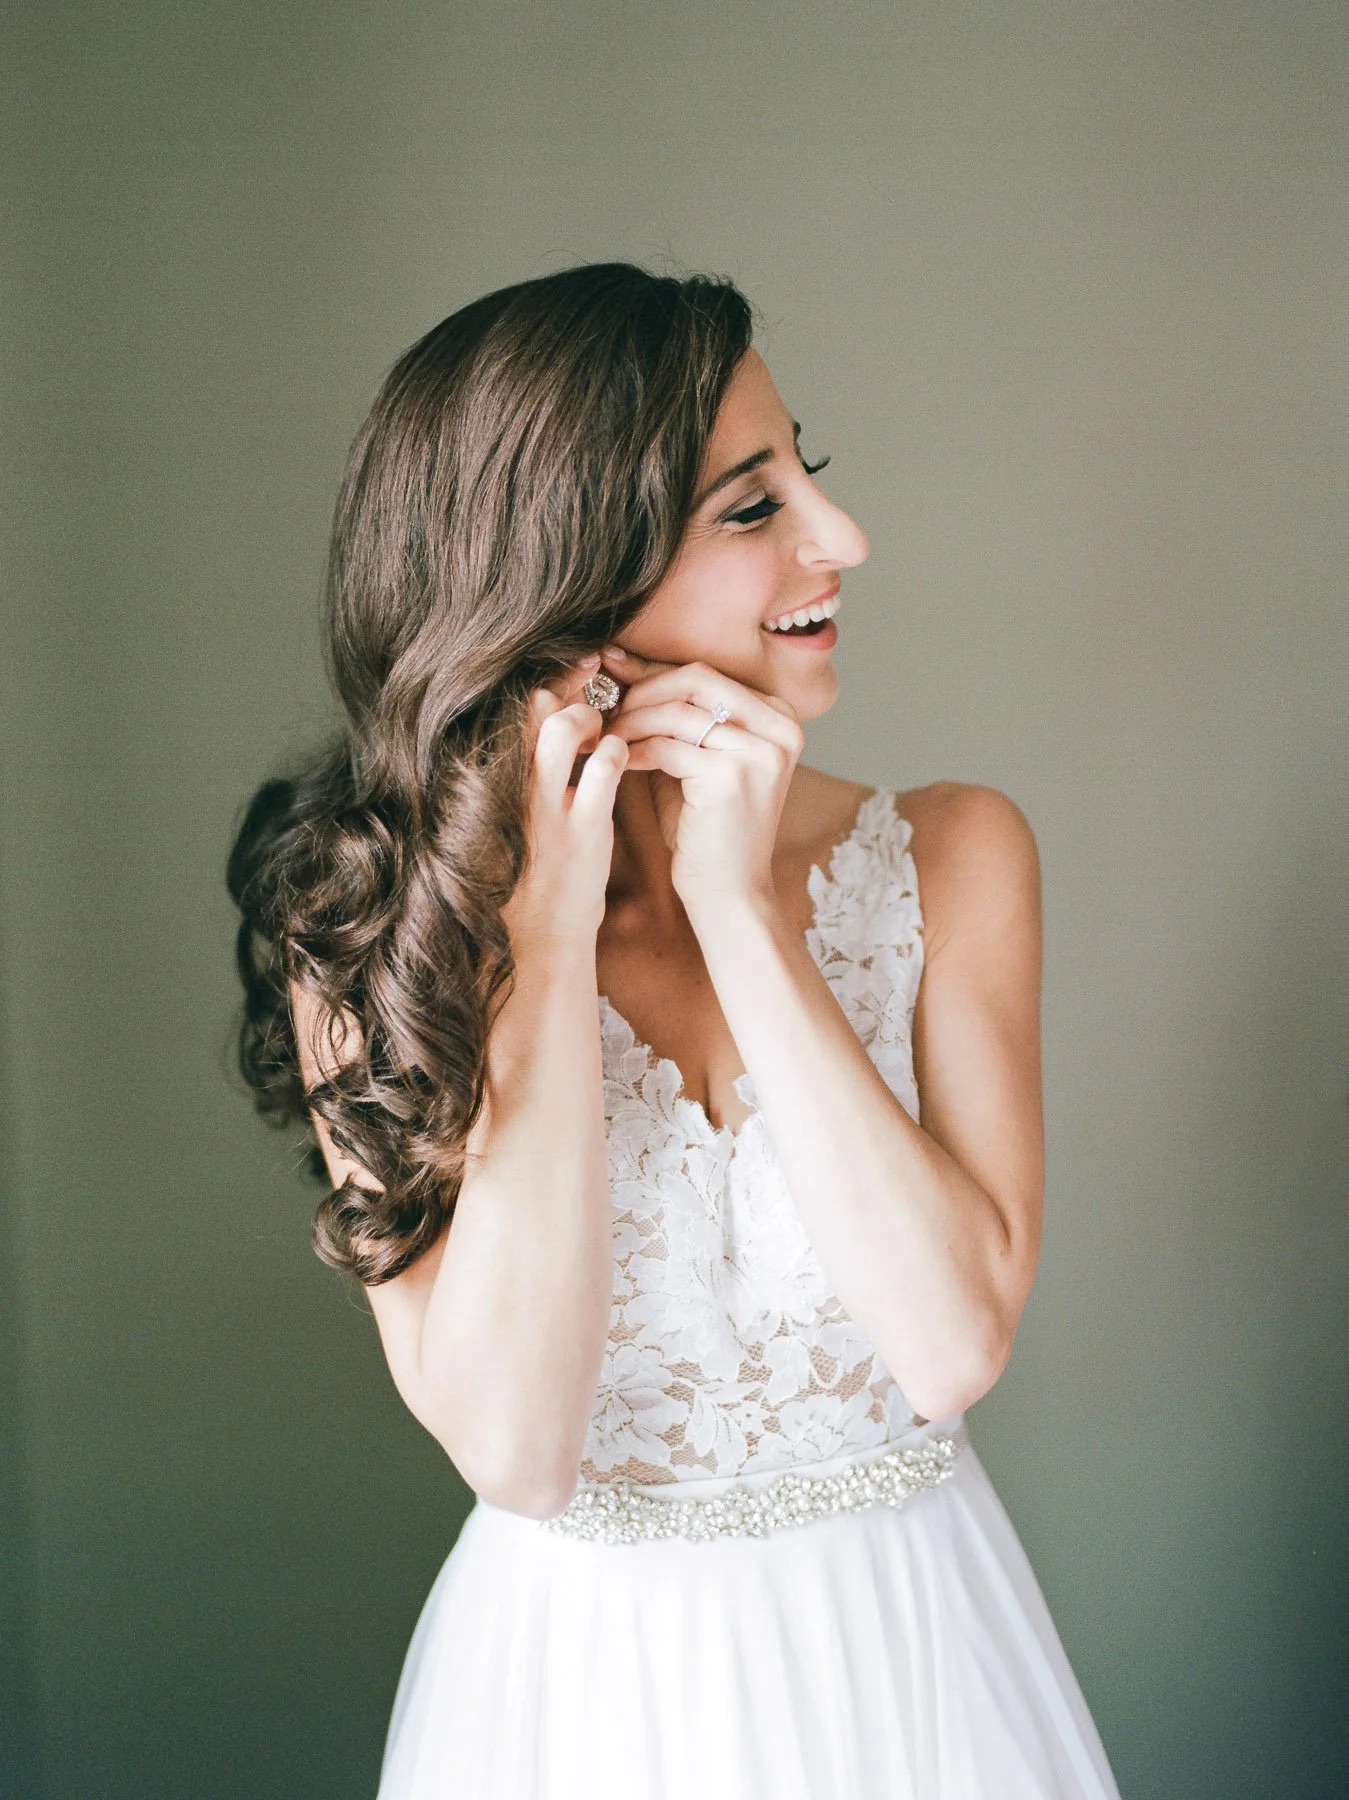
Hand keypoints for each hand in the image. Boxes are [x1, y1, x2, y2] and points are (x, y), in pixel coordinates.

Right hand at [501, 656, 629, 947]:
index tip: (576, 670)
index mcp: (491, 786)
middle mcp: (510, 791)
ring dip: (590, 717)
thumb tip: (550, 723)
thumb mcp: (513, 824)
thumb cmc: (529, 882)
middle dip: (567, 686)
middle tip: (597, 682)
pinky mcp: (580, 831)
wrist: (536, 946)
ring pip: (561, 728)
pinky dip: (617, 752)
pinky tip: (622, 762)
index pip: (513, 713)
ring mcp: (544, 810)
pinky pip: (602, 768)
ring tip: (604, 731)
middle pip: (532, 708)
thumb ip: (526, 777)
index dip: (547, 682)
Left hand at [595, 645, 804, 914]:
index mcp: (780, 717)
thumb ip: (670, 716)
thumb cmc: (707, 829)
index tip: (612, 672)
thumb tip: (621, 664)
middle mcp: (780, 728)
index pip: (707, 674)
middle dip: (642, 689)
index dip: (653, 673)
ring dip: (631, 720)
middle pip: (696, 679)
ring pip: (677, 711)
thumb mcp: (693, 759)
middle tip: (606, 706)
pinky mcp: (733, 775)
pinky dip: (634, 750)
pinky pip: (666, 746)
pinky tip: (617, 761)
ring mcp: (760, 750)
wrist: (729, 893)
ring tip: (605, 735)